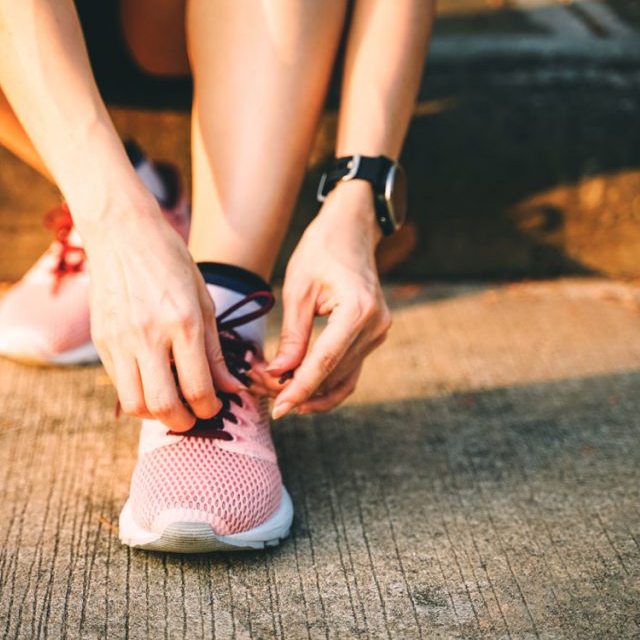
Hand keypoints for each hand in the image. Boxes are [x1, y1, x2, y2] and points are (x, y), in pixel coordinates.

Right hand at [84, 201, 242, 429]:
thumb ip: (215, 349)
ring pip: (134, 404)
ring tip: (170, 404)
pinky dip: (137, 394)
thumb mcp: (203, 300)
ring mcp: (120, 340)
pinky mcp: (101, 341)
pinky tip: (151, 382)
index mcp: (183, 323)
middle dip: (182, 422)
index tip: (214, 406)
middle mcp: (149, 335)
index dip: (209, 408)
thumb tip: (231, 388)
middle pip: (163, 405)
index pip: (197, 388)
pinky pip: (118, 384)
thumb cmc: (170, 262)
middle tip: (192, 417)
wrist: (122, 234)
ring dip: (155, 414)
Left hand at [266, 180, 392, 416]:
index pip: (324, 363)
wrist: (352, 230)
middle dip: (298, 390)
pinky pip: (350, 370)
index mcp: (357, 311)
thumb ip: (293, 335)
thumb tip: (279, 374)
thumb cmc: (321, 251)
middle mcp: (374, 326)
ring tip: (276, 393)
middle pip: (333, 375)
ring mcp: (378, 333)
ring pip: (343, 379)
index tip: (277, 409)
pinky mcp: (373, 336)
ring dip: (311, 391)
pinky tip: (301, 392)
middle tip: (262, 393)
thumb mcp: (298, 289)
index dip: (299, 389)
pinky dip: (327, 384)